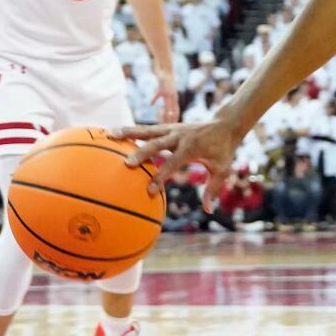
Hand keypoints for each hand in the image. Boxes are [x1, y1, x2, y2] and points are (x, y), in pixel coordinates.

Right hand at [118, 117, 239, 198]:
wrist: (225, 125)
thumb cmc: (224, 150)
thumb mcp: (223, 169)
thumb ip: (213, 188)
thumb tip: (207, 210)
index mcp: (191, 147)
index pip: (172, 163)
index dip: (161, 177)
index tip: (149, 191)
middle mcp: (179, 136)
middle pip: (156, 144)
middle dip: (141, 154)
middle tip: (126, 164)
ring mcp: (172, 129)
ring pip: (147, 130)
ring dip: (128, 132)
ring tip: (110, 134)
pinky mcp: (168, 127)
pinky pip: (148, 128)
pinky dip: (132, 130)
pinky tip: (115, 132)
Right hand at [152, 68, 180, 123]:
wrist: (165, 69)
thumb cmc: (163, 79)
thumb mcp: (159, 90)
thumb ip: (156, 97)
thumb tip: (151, 104)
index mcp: (174, 98)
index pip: (176, 111)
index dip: (174, 119)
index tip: (172, 127)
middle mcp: (173, 97)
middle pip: (173, 111)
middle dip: (171, 120)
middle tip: (169, 128)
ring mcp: (168, 93)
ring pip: (168, 106)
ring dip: (167, 114)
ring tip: (165, 122)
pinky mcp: (163, 88)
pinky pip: (159, 95)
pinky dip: (155, 99)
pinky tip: (152, 105)